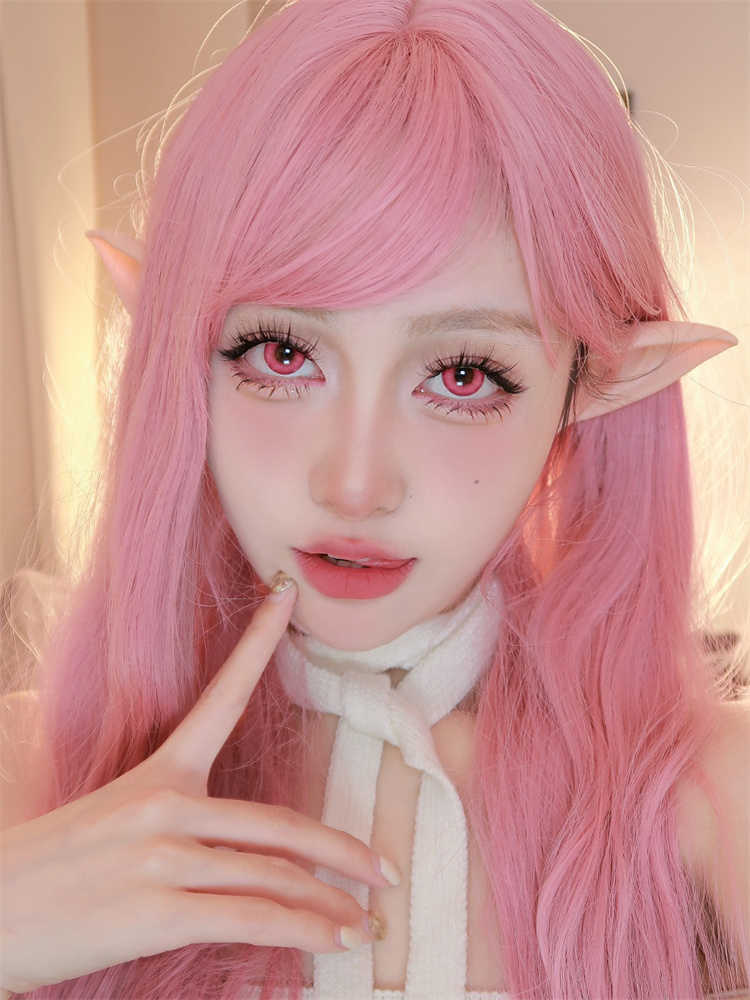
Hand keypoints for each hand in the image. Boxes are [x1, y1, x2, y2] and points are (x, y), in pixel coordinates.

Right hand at [1, 579, 397, 993]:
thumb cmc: (51, 870)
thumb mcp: (113, 823)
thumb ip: (177, 821)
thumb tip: (241, 851)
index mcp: (158, 773)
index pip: (222, 696)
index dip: (259, 642)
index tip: (287, 598)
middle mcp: (166, 805)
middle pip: (279, 825)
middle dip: (342, 852)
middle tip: (384, 869)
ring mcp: (162, 857)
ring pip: (273, 877)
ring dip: (330, 905)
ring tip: (364, 922)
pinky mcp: (154, 910)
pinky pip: (249, 918)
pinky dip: (301, 931)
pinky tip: (331, 942)